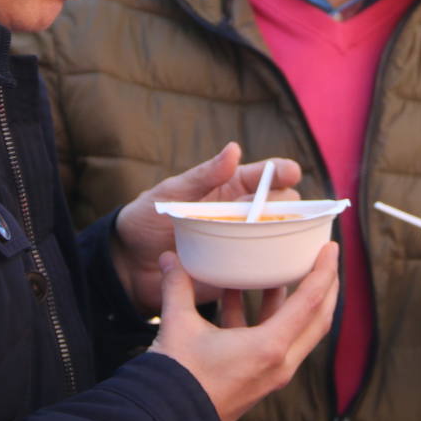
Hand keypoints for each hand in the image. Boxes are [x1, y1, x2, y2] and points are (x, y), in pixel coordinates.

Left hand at [110, 142, 301, 315]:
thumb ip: (203, 174)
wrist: (130, 265)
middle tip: (277, 213)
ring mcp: (244, 242)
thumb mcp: (172, 192)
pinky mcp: (239, 271)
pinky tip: (279, 267)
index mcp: (231, 187)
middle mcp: (244, 214)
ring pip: (281, 237)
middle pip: (284, 206)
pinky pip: (265, 268)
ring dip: (287, 237)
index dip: (282, 171)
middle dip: (289, 206)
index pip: (266, 175)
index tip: (290, 172)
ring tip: (283, 240)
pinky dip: (275, 266)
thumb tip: (234, 149)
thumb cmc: (148, 219)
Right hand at [148, 243, 338, 420]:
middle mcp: (280, 363)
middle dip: (325, 286)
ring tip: (281, 269)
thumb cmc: (177, 380)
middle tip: (323, 257)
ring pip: (297, 330)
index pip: (311, 301)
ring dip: (294, 300)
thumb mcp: (178, 326)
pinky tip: (240, 296)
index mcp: (270, 347)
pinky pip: (276, 341)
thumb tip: (167, 257)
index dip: (325, 270)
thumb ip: (177, 286)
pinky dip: (266, 316)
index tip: (331, 247)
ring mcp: (272, 374)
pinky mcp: (259, 379)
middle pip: (318, 318)